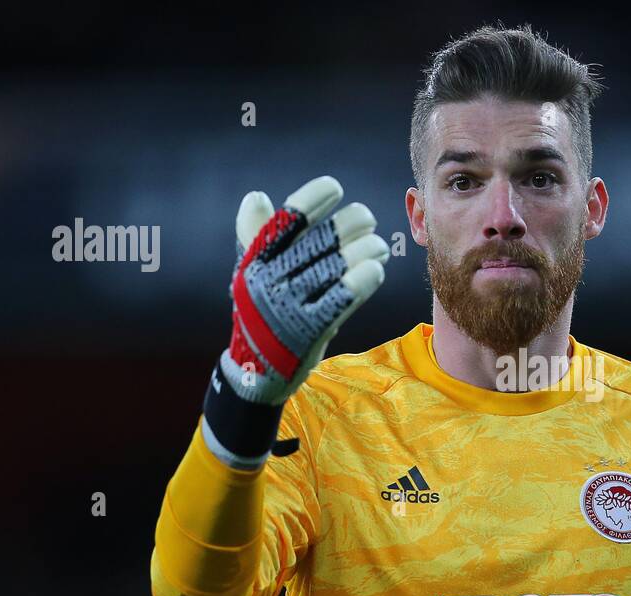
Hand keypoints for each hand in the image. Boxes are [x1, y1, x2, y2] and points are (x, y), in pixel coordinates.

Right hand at [222, 175, 388, 404]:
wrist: (255, 371)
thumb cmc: (261, 313)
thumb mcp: (251, 275)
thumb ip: (257, 237)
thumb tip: (255, 197)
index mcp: (254, 261)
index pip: (285, 221)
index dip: (311, 199)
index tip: (334, 188)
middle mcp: (268, 281)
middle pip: (317, 242)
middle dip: (348, 224)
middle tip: (367, 218)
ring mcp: (288, 308)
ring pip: (334, 268)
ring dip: (363, 251)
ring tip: (379, 244)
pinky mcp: (308, 331)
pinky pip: (341, 300)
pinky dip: (361, 282)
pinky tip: (376, 269)